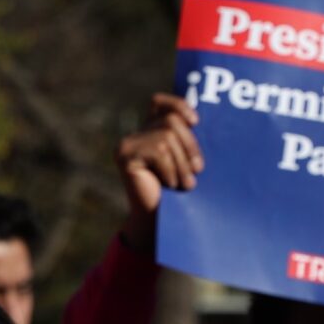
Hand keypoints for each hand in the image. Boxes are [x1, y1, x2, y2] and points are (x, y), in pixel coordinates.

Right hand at [118, 93, 202, 239]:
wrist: (157, 221)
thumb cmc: (177, 192)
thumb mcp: (185, 160)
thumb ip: (185, 140)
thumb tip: (199, 120)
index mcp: (150, 132)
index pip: (160, 102)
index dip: (178, 105)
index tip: (196, 122)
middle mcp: (136, 135)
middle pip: (171, 122)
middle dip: (190, 145)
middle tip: (198, 169)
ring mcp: (127, 145)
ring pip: (166, 138)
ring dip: (182, 164)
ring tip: (185, 184)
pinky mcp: (124, 156)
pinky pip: (158, 152)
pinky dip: (170, 169)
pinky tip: (169, 185)